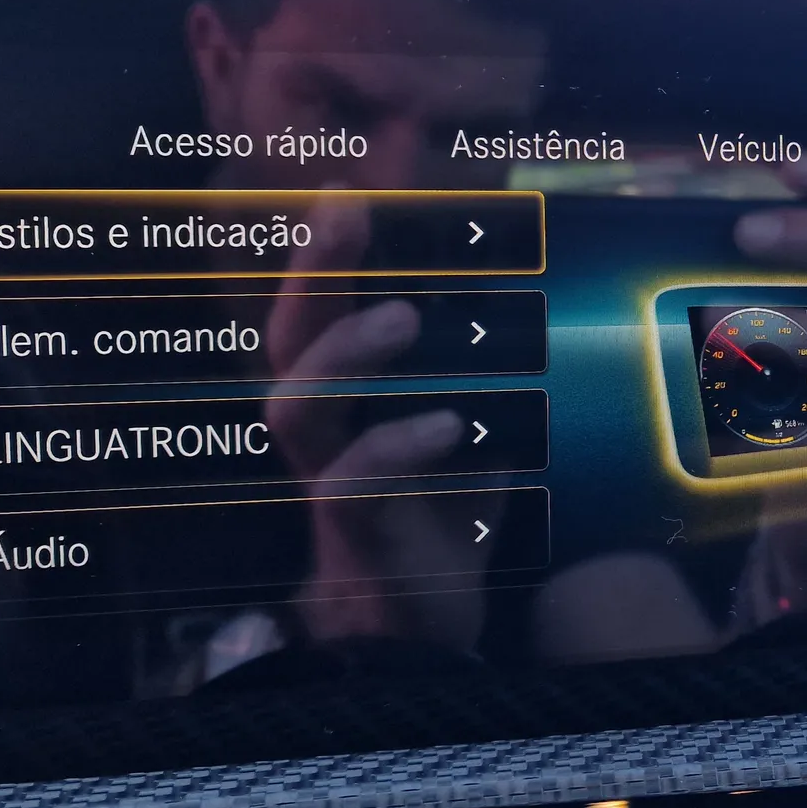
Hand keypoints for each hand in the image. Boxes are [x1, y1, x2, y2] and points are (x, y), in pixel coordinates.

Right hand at [260, 191, 500, 648]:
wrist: (423, 618)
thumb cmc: (442, 506)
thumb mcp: (469, 420)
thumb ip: (479, 363)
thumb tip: (518, 281)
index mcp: (343, 393)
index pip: (319, 310)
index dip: (324, 252)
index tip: (344, 190)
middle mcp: (322, 428)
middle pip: (288, 340)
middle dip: (314, 270)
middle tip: (348, 212)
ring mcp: (326, 478)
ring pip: (298, 406)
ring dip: (347, 354)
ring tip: (403, 317)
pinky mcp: (353, 530)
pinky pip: (353, 482)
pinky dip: (397, 447)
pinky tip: (448, 424)